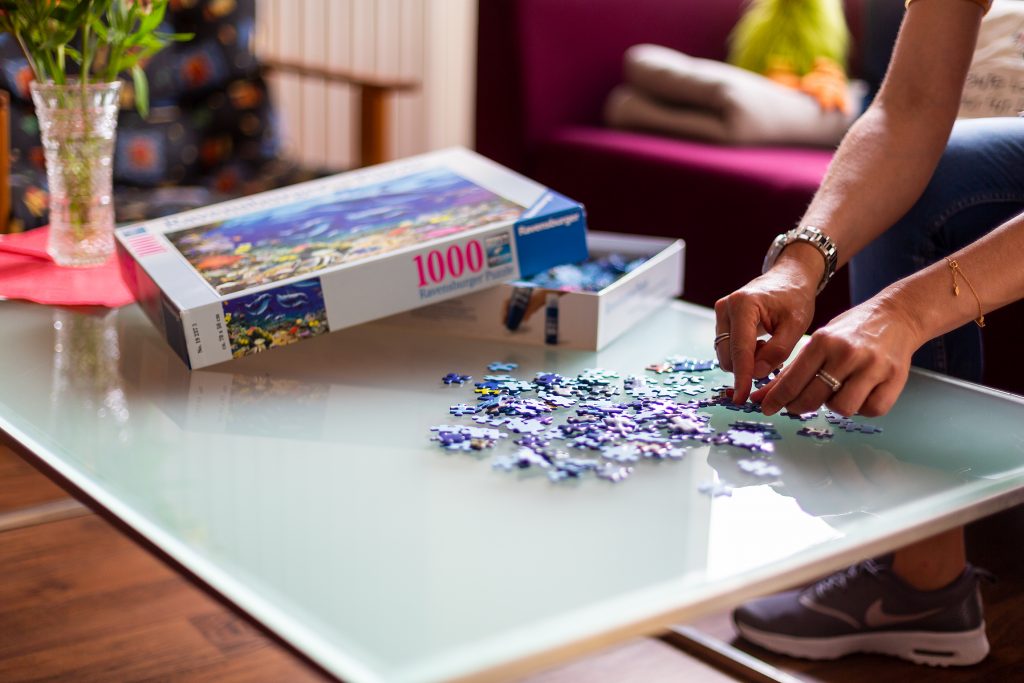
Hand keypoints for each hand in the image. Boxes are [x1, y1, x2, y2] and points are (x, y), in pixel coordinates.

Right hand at [715, 255, 817, 402]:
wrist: (789, 278)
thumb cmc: (795, 298)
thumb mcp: (796, 325)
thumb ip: (778, 351)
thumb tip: (757, 373)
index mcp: (743, 305)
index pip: (740, 349)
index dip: (741, 376)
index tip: (741, 398)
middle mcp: (725, 308)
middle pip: (728, 355)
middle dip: (748, 366)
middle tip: (774, 356)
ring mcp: (720, 314)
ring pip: (726, 354)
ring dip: (747, 360)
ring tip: (769, 346)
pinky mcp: (721, 320)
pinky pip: (728, 348)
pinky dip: (744, 354)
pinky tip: (761, 344)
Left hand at [752, 293, 923, 416]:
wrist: (897, 316)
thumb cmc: (851, 331)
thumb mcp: (819, 341)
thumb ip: (792, 370)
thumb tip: (762, 396)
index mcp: (823, 341)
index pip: (793, 379)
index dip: (777, 399)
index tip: (766, 408)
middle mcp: (847, 353)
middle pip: (814, 398)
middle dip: (800, 406)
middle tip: (798, 404)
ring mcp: (872, 366)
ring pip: (842, 408)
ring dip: (835, 406)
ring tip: (838, 391)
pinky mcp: (895, 379)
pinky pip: (871, 410)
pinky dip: (863, 408)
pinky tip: (861, 394)